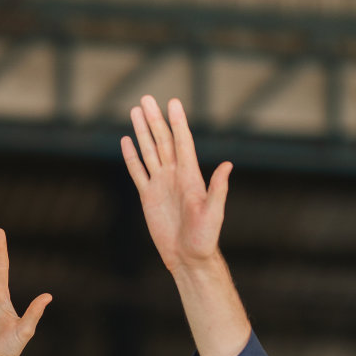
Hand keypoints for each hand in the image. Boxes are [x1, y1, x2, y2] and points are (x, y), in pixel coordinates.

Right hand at [121, 96, 231, 273]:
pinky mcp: (148, 197)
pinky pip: (138, 172)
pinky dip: (132, 156)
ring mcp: (160, 184)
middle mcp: (175, 175)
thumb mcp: (214, 213)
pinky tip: (127, 140)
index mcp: (190, 176)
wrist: (188, 258)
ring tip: (135, 110)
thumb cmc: (205, 238)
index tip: (172, 102)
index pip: (182, 142)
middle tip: (146, 98)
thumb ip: (217, 189)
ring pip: (149, 151)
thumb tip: (228, 165)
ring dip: (142, 131)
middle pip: (163, 141)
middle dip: (154, 120)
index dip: (177, 122)